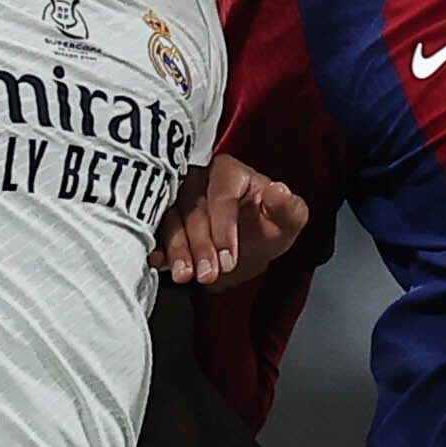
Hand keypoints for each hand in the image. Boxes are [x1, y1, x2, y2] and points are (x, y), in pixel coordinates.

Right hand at [155, 151, 308, 288]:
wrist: (246, 244)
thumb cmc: (266, 226)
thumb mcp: (288, 221)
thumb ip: (290, 208)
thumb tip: (279, 190)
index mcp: (228, 171)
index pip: (221, 195)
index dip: (224, 228)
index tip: (229, 259)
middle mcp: (198, 177)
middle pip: (192, 208)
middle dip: (201, 246)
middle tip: (208, 274)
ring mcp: (177, 195)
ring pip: (171, 220)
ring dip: (178, 250)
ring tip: (185, 276)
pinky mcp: (163, 215)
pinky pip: (155, 229)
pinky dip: (157, 247)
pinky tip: (158, 263)